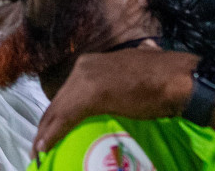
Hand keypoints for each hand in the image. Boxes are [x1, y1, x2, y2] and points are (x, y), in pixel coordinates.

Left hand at [33, 49, 197, 157]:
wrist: (176, 79)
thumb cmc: (162, 78)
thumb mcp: (131, 73)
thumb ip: (119, 78)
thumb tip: (125, 82)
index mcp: (91, 62)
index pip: (66, 92)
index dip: (56, 113)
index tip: (49, 130)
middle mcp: (83, 67)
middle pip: (57, 101)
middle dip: (46, 125)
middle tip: (39, 146)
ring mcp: (84, 80)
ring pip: (56, 111)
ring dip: (45, 133)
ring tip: (38, 152)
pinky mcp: (89, 95)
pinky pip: (64, 118)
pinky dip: (52, 135)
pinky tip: (44, 148)